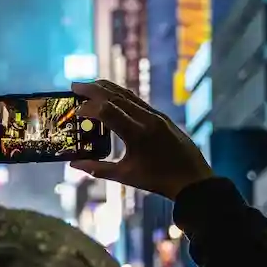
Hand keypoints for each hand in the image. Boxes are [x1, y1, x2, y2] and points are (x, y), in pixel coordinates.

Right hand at [70, 80, 213, 198]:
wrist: (192, 179)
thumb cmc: (158, 180)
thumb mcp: (126, 176)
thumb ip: (98, 169)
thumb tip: (74, 164)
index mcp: (137, 134)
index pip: (107, 111)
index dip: (88, 108)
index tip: (75, 111)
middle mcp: (147, 119)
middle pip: (115, 96)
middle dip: (93, 89)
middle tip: (74, 86)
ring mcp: (156, 115)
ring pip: (127, 95)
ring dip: (107, 88)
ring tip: (89, 86)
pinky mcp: (161, 116)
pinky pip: (137, 100)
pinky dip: (120, 96)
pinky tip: (111, 96)